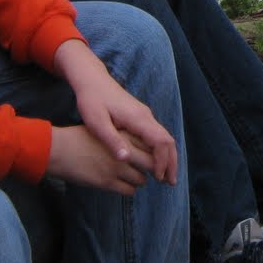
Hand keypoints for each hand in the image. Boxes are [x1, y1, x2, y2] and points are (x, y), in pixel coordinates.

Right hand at [46, 125, 155, 193]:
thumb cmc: (77, 138)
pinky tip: (123, 184)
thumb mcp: (103, 129)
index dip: (154, 152)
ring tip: (132, 177)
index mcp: (122, 136)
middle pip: (152, 163)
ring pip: (142, 179)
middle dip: (153, 168)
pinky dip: (129, 189)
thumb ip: (121, 136)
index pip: (150, 145)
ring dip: (139, 179)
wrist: (58, 150)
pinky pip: (129, 190)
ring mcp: (116, 168)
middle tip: (151, 171)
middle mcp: (123, 152)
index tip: (153, 156)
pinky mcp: (107, 182)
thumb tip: (136, 143)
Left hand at [53, 40, 179, 185]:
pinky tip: (154, 161)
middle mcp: (146, 116)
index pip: (160, 141)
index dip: (162, 161)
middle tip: (170, 183)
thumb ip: (112, 140)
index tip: (157, 178)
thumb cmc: (91, 100)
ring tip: (165, 176)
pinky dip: (160, 150)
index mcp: (138, 118)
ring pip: (164, 137)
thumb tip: (126, 159)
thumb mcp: (97, 123)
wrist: (92, 79)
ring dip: (167, 157)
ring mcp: (144, 115)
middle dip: (171, 162)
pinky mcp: (140, 116)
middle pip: (168, 140)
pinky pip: (157, 135)